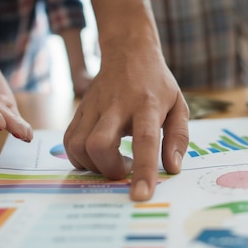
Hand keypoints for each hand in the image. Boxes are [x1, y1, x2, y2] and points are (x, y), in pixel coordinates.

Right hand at [63, 50, 188, 200]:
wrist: (129, 52)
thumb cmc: (157, 84)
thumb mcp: (178, 106)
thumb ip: (178, 138)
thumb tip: (172, 168)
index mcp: (147, 104)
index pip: (145, 139)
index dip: (143, 170)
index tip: (141, 196)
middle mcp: (117, 105)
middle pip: (99, 144)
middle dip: (109, 169)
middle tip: (125, 169)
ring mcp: (94, 107)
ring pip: (78, 145)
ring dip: (93, 165)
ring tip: (112, 161)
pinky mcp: (79, 110)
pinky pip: (69, 141)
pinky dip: (80, 157)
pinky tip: (98, 155)